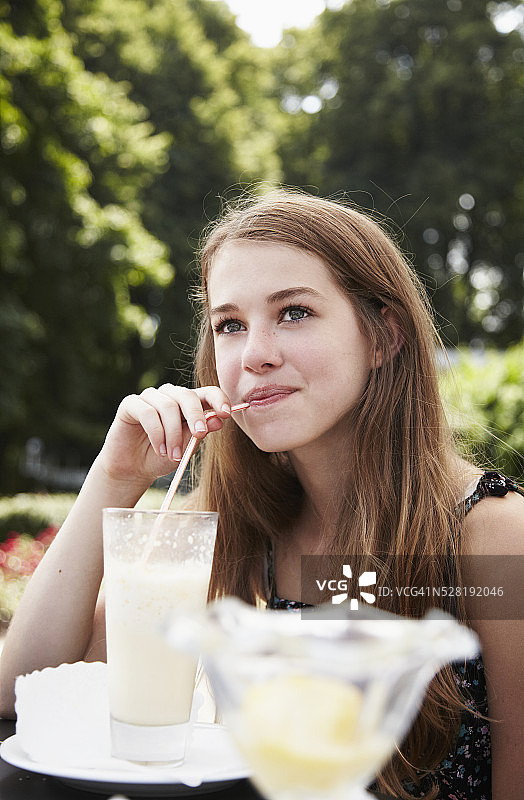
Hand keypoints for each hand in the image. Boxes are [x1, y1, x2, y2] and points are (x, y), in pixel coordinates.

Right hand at [98, 385, 232, 484]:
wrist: (134, 470)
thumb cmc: (163, 457)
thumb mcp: (186, 448)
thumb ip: (199, 433)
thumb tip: (218, 420)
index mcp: (188, 404)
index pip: (207, 392)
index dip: (218, 399)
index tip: (227, 413)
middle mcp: (169, 396)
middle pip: (187, 395)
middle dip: (196, 415)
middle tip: (199, 435)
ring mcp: (149, 397)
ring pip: (168, 406)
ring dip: (173, 433)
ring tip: (172, 455)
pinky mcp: (130, 404)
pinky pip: (147, 413)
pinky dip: (156, 433)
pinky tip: (160, 449)